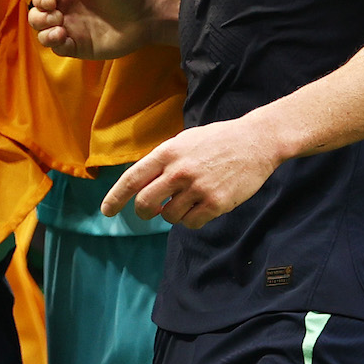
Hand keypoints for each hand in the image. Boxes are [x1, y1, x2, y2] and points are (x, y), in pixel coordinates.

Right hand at [29, 0, 155, 59]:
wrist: (147, 14)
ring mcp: (71, 29)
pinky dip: (55, 45)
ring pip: (43, 34)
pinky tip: (64, 38)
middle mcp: (66, 10)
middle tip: (56, 16)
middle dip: (39, 18)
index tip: (50, 2)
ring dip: (44, 33)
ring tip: (60, 30)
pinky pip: (58, 49)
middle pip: (37, 16)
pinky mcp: (79, 46)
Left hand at [100, 115, 281, 227]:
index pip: (132, 179)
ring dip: (173, 214)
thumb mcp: (185, 141)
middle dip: (145, 212)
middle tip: (152, 211)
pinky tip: (201, 207)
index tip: (107, 210)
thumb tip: (143, 184)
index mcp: (168, 152)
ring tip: (188, 200)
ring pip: (169, 216)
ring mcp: (197, 188)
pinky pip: (191, 223)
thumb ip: (164, 161)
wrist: (256, 141)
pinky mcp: (215, 203)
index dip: (116, 197)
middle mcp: (179, 171)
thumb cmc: (219, 140)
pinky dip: (191, 220)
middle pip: (145, 204)